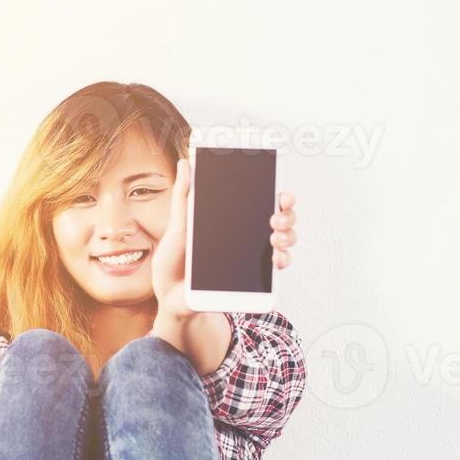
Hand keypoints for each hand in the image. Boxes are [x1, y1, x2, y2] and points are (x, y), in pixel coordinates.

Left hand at [151, 158, 300, 319]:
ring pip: (285, 238)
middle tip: (276, 219)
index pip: (261, 199)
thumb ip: (184, 195)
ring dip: (288, 235)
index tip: (282, 194)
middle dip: (287, 215)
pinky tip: (276, 259)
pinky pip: (277, 265)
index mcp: (231, 218)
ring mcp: (252, 255)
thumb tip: (185, 162)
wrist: (171, 297)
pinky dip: (283, 260)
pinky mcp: (254, 277)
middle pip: (280, 217)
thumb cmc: (173, 260)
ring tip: (275, 238)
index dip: (278, 194)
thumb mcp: (177, 226)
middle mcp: (246, 234)